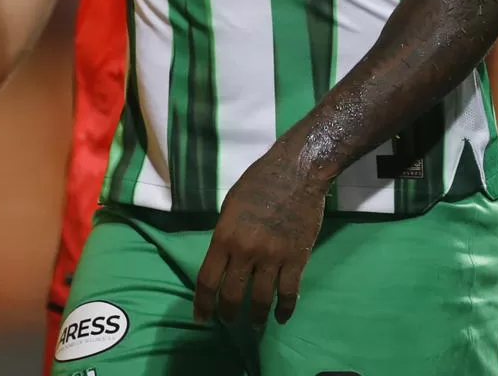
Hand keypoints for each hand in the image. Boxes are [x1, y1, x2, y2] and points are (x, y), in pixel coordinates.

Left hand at [193, 144, 327, 325]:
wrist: (296, 173)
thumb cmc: (258, 184)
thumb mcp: (229, 207)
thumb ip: (225, 236)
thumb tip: (223, 260)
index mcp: (224, 236)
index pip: (208, 279)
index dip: (202, 303)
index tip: (200, 318)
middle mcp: (246, 251)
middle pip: (232, 294)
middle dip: (227, 313)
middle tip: (227, 322)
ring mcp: (273, 258)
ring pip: (260, 299)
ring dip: (255, 317)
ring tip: (253, 324)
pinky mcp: (297, 260)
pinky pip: (288, 293)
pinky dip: (284, 309)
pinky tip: (280, 317)